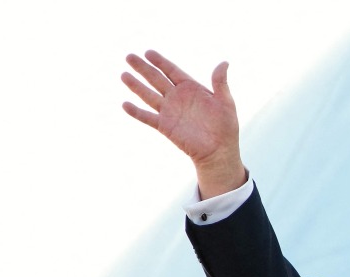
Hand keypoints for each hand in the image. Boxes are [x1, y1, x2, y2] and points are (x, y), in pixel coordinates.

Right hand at [122, 50, 246, 197]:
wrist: (219, 152)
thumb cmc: (226, 128)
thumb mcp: (226, 102)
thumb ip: (220, 83)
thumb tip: (224, 62)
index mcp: (191, 89)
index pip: (172, 71)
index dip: (160, 62)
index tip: (148, 52)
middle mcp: (177, 98)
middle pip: (156, 79)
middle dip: (143, 68)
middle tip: (129, 56)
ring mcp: (169, 112)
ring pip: (148, 95)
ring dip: (136, 86)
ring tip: (123, 75)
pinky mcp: (164, 126)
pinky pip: (147, 117)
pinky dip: (136, 112)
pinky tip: (125, 104)